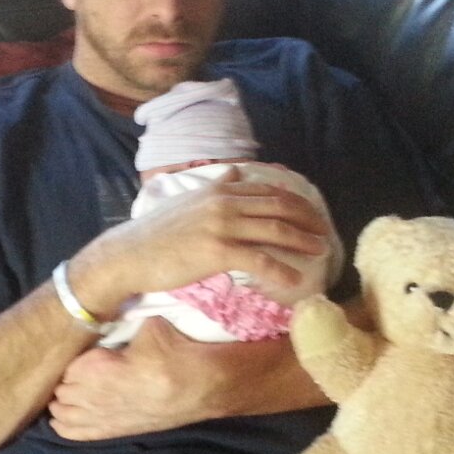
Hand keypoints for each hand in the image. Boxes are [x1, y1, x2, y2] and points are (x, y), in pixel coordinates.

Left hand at [48, 319, 214, 439]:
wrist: (202, 386)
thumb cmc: (175, 353)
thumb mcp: (148, 327)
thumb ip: (123, 324)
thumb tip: (111, 314)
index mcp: (99, 368)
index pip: (66, 366)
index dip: (72, 358)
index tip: (81, 352)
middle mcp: (94, 397)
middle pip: (62, 390)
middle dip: (65, 380)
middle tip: (76, 369)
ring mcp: (102, 418)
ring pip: (63, 412)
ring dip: (62, 401)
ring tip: (67, 390)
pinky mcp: (113, 432)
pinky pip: (74, 433)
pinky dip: (64, 425)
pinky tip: (61, 417)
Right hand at [69, 168, 330, 318]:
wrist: (129, 254)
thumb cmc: (157, 233)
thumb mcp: (187, 199)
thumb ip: (214, 186)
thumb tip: (234, 173)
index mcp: (219, 189)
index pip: (268, 191)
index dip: (295, 202)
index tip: (312, 214)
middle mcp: (224, 201)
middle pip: (278, 207)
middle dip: (306, 219)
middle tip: (325, 231)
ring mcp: (221, 225)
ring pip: (274, 230)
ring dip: (302, 241)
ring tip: (321, 251)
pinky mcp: (217, 251)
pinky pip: (258, 259)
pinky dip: (280, 270)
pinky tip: (295, 280)